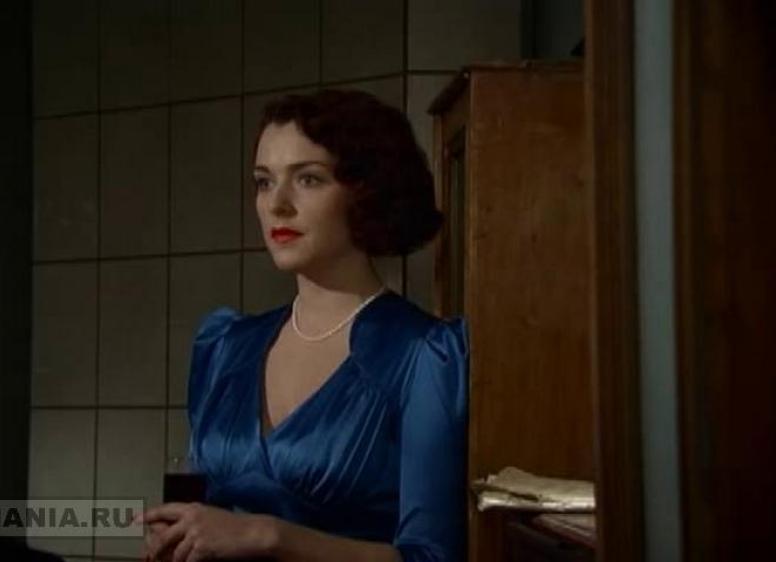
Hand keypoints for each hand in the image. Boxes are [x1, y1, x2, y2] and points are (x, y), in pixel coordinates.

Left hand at [134, 502, 278, 561]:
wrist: (253, 532)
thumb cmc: (236, 526)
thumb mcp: (212, 517)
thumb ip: (193, 522)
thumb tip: (176, 534)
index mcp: (194, 508)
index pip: (165, 510)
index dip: (149, 515)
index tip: (136, 519)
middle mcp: (191, 518)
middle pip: (162, 536)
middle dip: (154, 550)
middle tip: (150, 557)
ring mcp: (196, 532)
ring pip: (174, 554)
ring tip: (183, 561)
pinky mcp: (201, 547)